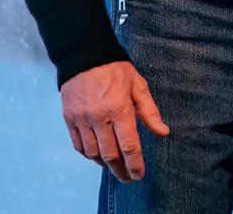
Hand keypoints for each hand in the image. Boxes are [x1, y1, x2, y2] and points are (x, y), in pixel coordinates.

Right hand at [60, 60, 170, 183]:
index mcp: (119, 109)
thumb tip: (163, 132)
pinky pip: (78, 145)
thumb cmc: (116, 70)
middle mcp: (99, 118)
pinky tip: (97, 156)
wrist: (84, 55)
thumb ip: (150, 111)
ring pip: (93, 152)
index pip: (128, 145)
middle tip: (128, 177)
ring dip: (104, 164)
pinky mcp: (69, 118)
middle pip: (110, 154)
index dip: (134, 164)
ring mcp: (82, 119)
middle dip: (120, 169)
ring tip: (115, 168)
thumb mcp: (138, 85)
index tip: (139, 175)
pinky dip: (88, 154)